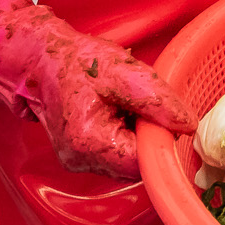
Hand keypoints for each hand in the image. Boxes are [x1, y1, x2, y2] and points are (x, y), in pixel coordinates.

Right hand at [0, 0, 193, 178]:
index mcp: (90, 144)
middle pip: (136, 165)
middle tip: (135, 103)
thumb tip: (187, 125)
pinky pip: (114, 155)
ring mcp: (78, 162)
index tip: (158, 115)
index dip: (159, 140)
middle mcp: (81, 161)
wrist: (38, 60)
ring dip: (134, 135)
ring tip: (120, 104)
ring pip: (127, 161)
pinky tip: (112, 111)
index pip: (144, 162)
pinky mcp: (79, 157)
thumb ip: (157, 100)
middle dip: (146, 136)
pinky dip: (122, 135)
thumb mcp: (123, 72)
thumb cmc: (74, 62)